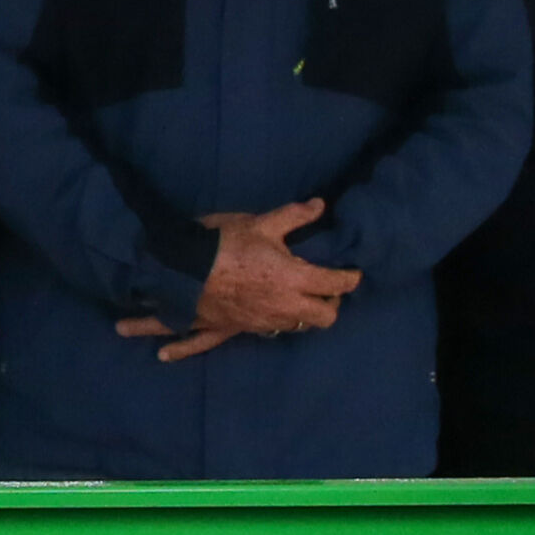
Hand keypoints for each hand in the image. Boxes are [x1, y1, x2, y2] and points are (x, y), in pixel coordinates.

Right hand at [118, 200, 359, 362]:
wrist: (182, 272)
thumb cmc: (224, 244)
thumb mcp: (260, 224)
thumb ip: (293, 217)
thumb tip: (319, 205)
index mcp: (295, 278)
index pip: (336, 284)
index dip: (350, 278)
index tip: (352, 273)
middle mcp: (286, 305)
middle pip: (326, 317)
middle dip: (331, 303)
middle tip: (324, 287)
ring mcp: (265, 321)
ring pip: (300, 326)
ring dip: (304, 312)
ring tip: (296, 295)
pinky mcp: (246, 328)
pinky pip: (275, 329)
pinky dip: (280, 318)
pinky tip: (264, 307)